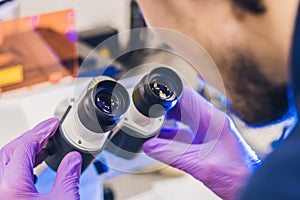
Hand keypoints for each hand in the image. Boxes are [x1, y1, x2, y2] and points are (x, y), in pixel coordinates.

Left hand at [0, 118, 81, 199]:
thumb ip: (68, 176)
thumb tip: (73, 159)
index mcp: (11, 185)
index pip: (24, 146)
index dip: (42, 132)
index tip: (52, 124)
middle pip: (10, 151)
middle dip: (30, 138)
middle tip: (48, 132)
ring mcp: (0, 195)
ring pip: (5, 164)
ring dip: (25, 152)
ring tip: (44, 147)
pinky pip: (5, 178)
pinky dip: (19, 168)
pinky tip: (33, 168)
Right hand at [143, 86, 261, 199]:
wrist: (249, 187)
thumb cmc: (236, 176)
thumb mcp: (200, 165)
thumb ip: (173, 155)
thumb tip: (150, 147)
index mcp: (213, 120)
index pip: (187, 95)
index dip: (169, 92)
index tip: (154, 94)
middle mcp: (211, 122)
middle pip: (183, 105)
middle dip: (164, 106)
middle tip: (148, 111)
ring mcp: (208, 131)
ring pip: (183, 118)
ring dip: (167, 120)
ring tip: (150, 124)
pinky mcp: (205, 141)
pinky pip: (184, 132)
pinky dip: (171, 133)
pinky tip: (159, 139)